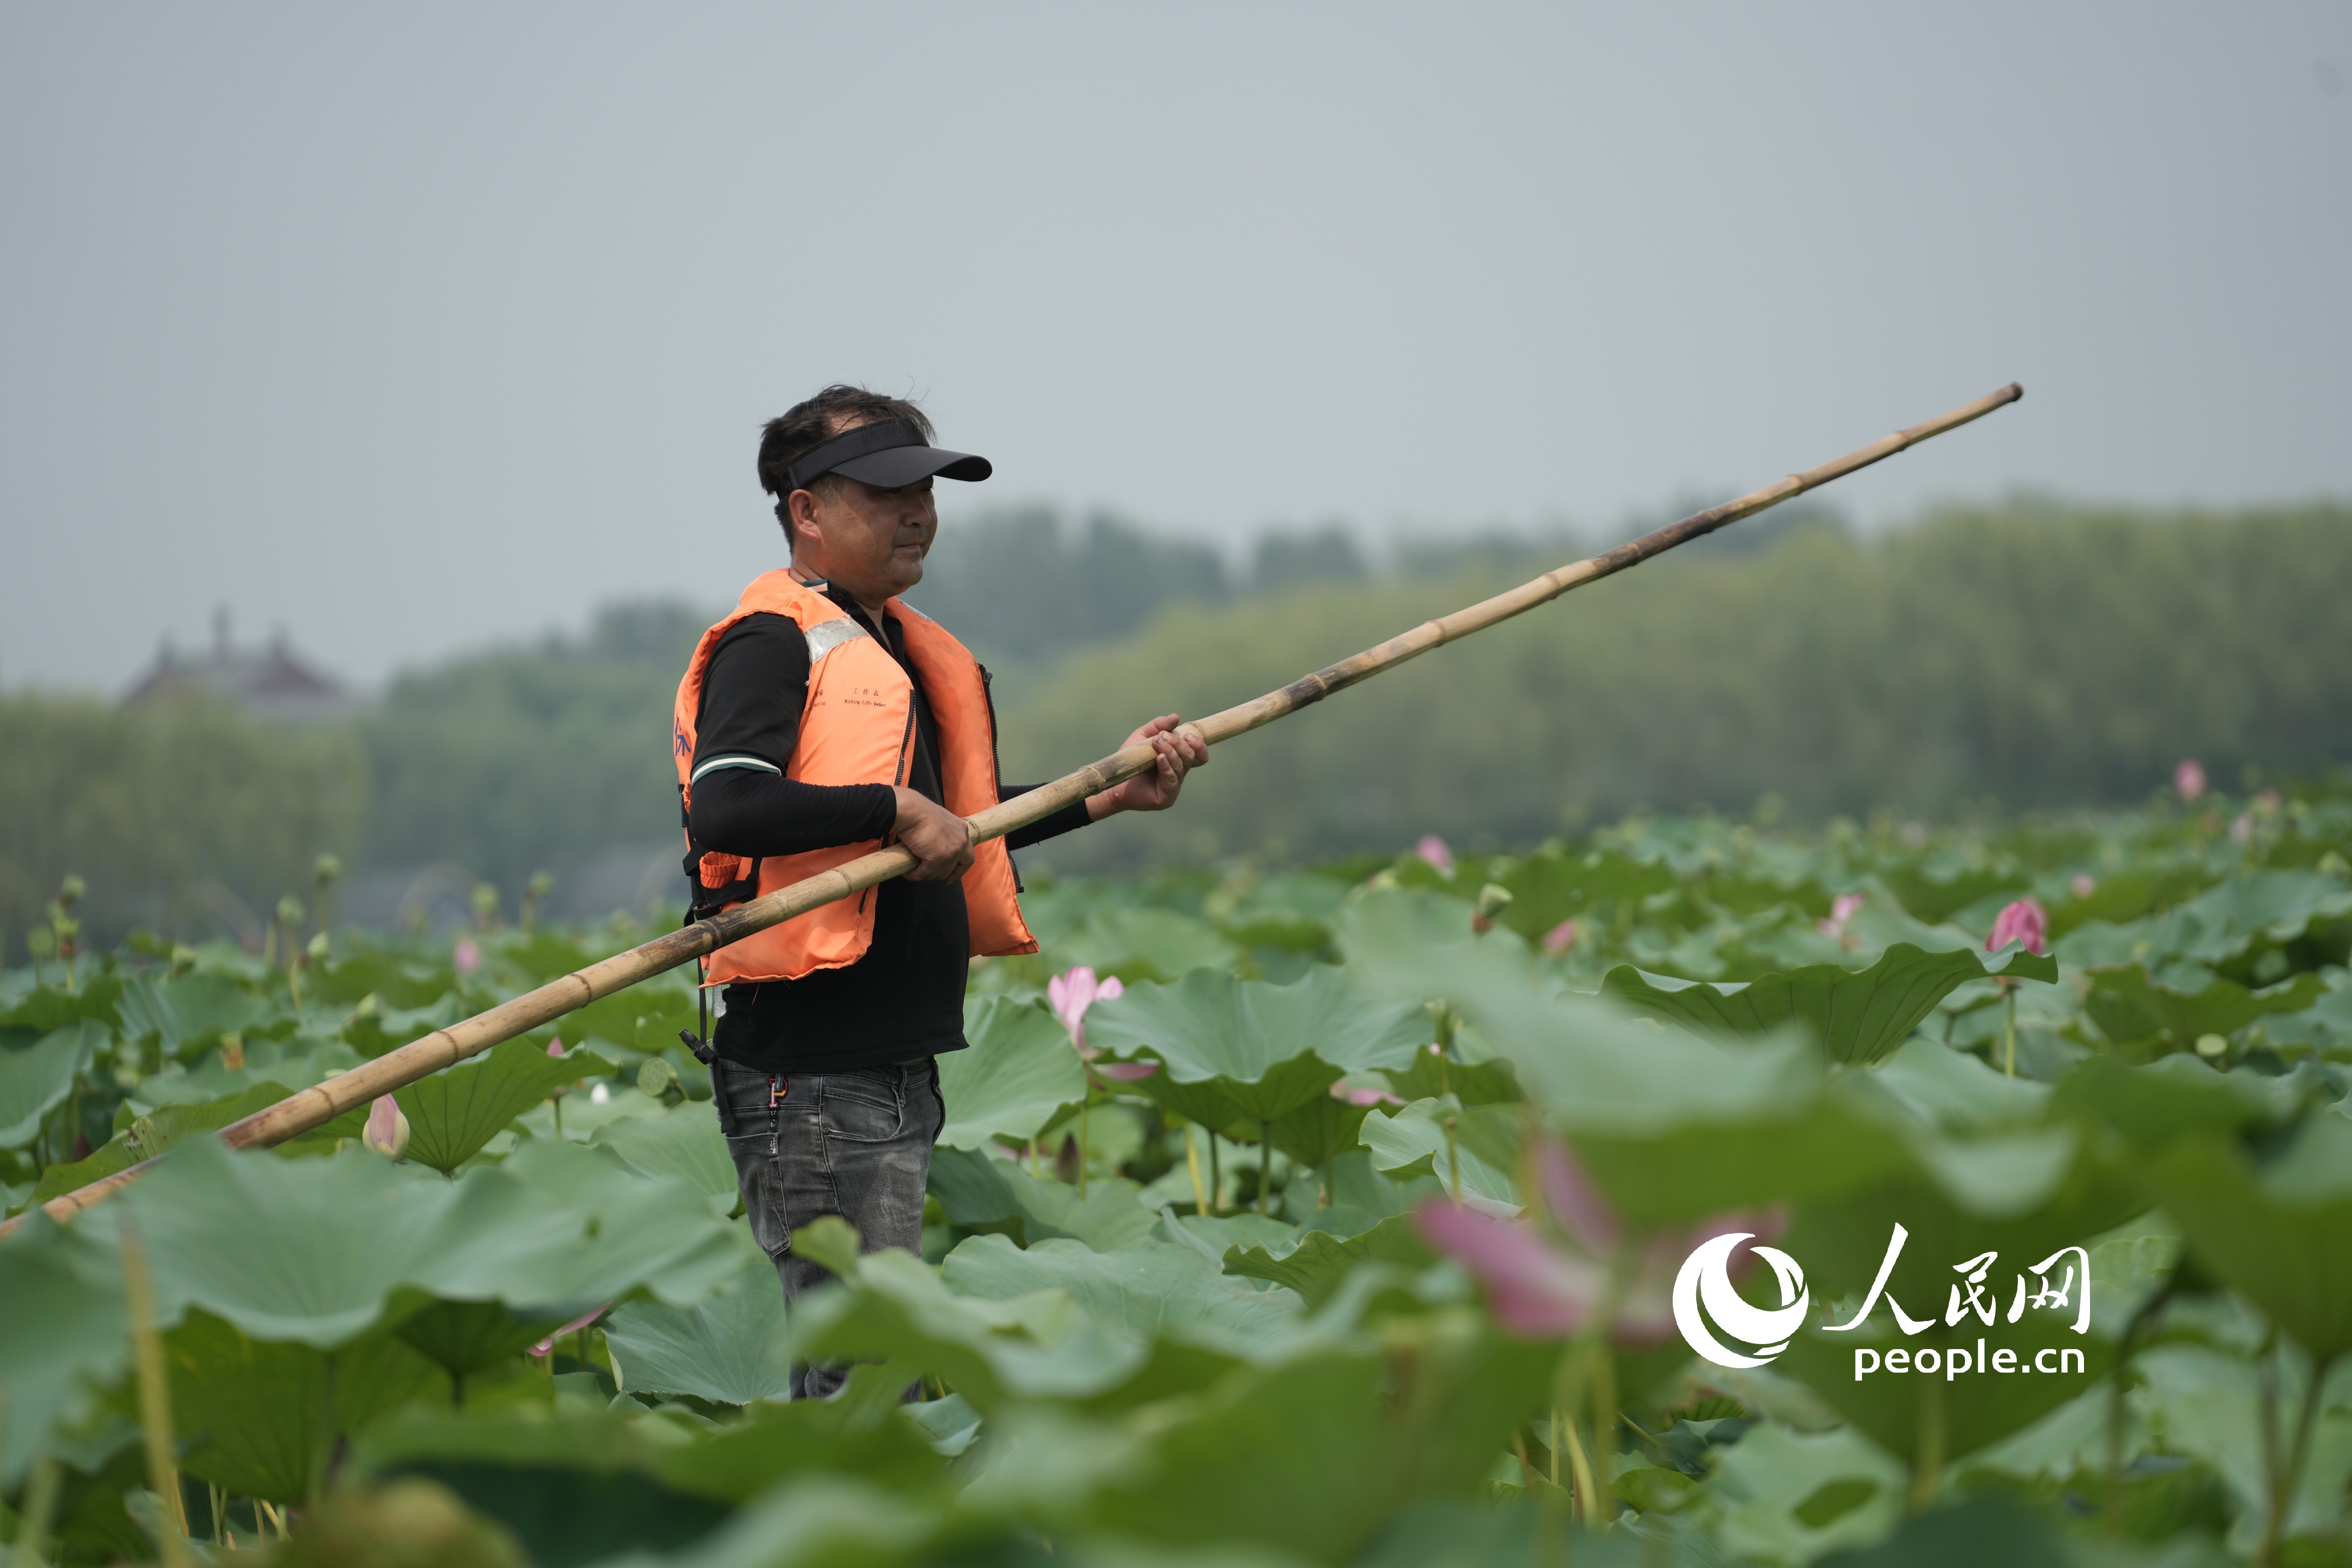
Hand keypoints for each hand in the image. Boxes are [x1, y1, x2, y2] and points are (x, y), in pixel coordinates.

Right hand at [894, 788, 974, 880]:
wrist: (909, 810)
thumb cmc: (917, 812)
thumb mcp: (937, 821)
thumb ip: (941, 834)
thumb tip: (931, 847)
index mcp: (961, 830)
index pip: (967, 856)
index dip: (960, 869)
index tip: (950, 876)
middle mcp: (961, 840)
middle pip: (958, 867)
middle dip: (946, 875)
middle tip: (931, 876)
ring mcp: (952, 850)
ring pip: (940, 872)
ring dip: (926, 874)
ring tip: (912, 870)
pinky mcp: (938, 857)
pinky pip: (925, 873)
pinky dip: (915, 874)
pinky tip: (906, 871)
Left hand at [1089, 715, 1208, 817]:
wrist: (1114, 782)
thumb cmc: (1130, 760)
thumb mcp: (1143, 737)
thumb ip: (1158, 726)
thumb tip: (1176, 717)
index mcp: (1177, 761)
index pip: (1199, 755)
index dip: (1199, 745)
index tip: (1187, 735)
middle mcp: (1178, 774)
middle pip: (1190, 757)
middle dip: (1178, 743)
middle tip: (1161, 736)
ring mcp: (1174, 787)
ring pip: (1181, 766)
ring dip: (1170, 751)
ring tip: (1156, 742)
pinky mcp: (1167, 797)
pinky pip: (1172, 780)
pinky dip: (1166, 766)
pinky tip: (1159, 758)